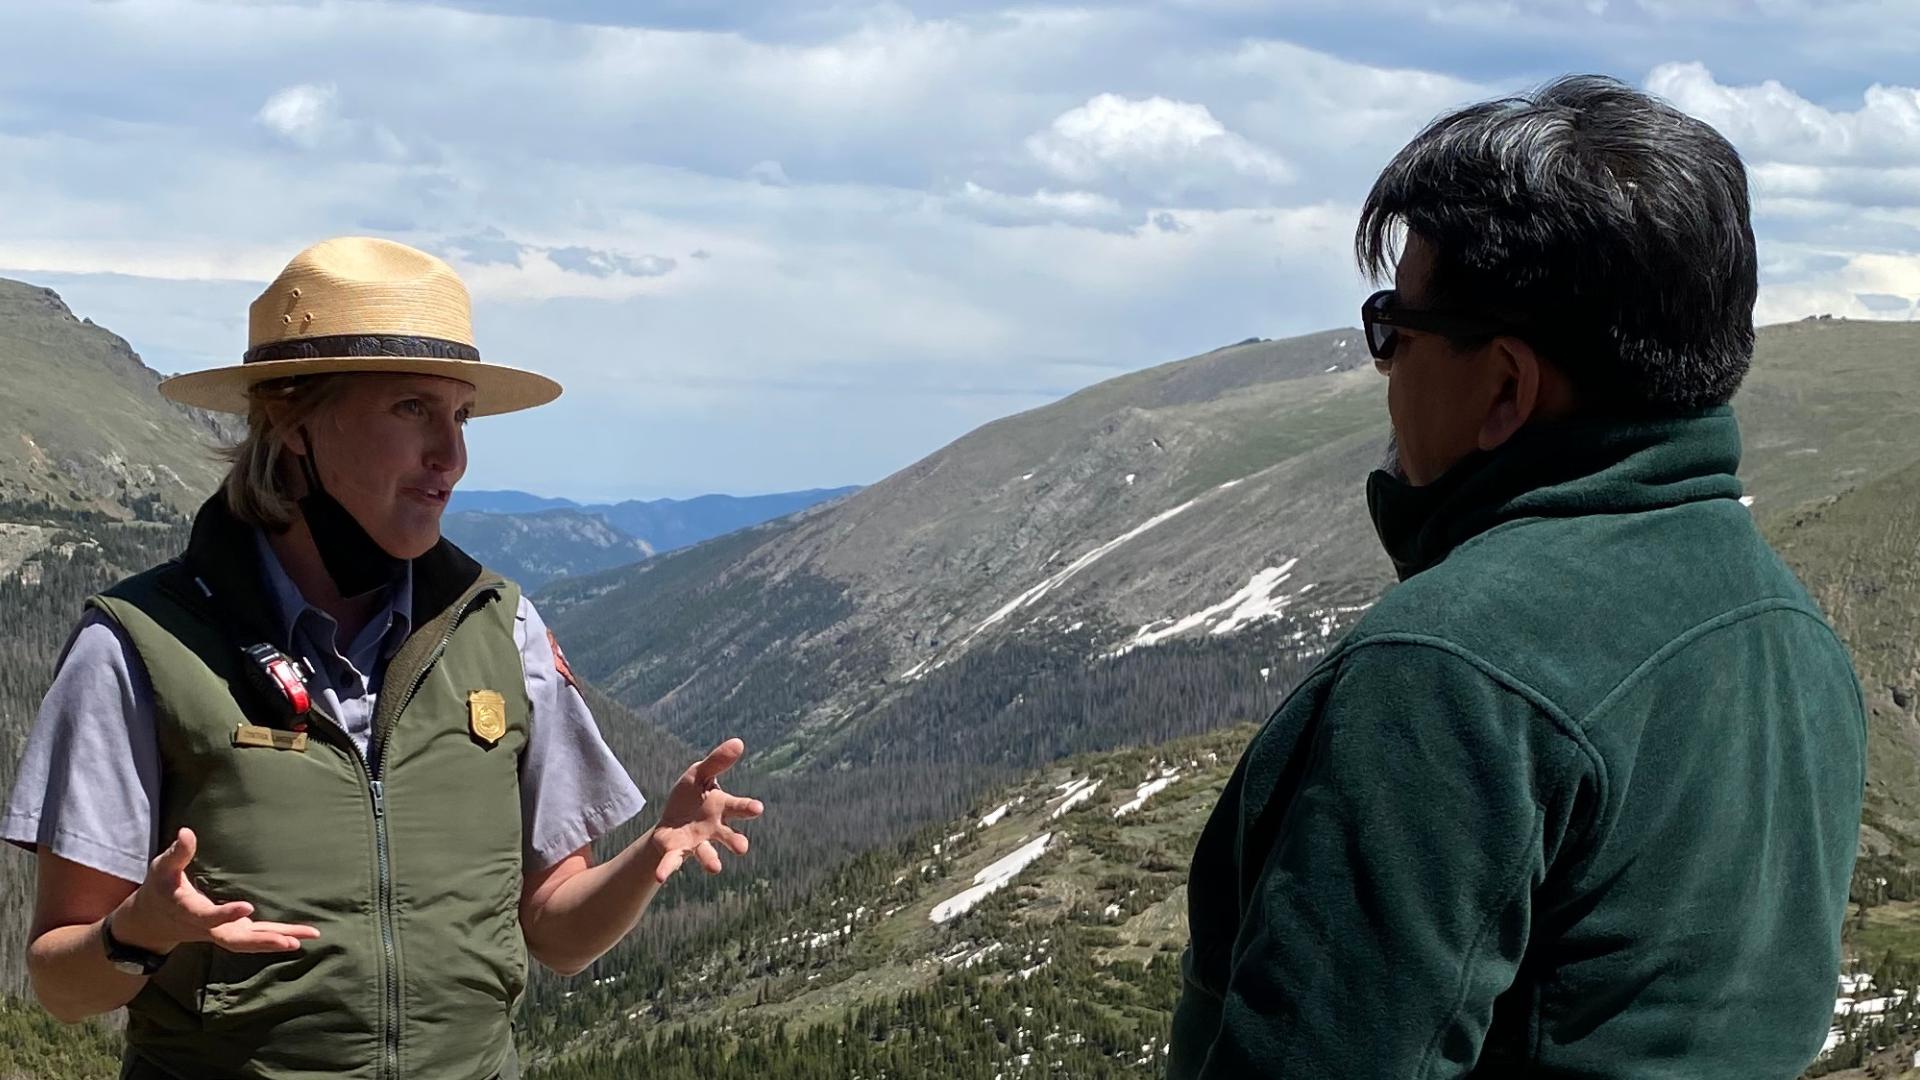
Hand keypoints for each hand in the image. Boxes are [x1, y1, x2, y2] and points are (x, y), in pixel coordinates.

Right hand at [116, 828, 321, 954]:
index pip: (209, 917)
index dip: (226, 914)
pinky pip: (256, 937)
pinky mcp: (232, 931)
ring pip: (250, 942)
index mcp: (190, 912)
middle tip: (288, 941)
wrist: (152, 922)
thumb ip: (177, 854)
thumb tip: (187, 832)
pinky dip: (277, 938)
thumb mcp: (162, 869)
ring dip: (277, 941)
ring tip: (306, 938)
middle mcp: (208, 928)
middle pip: (236, 940)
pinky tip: (301, 937)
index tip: (248, 906)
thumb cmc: (160, 889)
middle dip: (262, 941)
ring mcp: (221, 933)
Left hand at [649, 738, 764, 883]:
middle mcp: (714, 829)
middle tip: (742, 848)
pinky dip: (667, 869)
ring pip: (707, 853)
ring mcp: (698, 842)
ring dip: (711, 860)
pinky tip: (660, 876)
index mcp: (721, 808)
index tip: (758, 808)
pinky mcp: (678, 851)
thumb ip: (717, 761)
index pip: (739, 807)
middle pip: (728, 835)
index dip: (748, 808)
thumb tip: (739, 742)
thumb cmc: (691, 796)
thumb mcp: (699, 774)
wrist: (671, 819)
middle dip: (735, 841)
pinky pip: (673, 862)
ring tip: (715, 868)